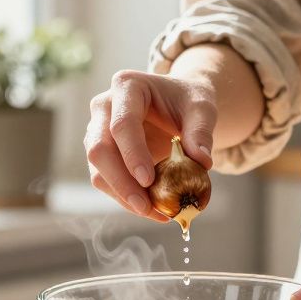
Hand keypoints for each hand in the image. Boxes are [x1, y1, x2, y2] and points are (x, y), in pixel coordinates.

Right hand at [84, 69, 216, 219]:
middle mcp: (104, 107)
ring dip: (123, 197)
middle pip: (99, 149)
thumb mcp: (202, 108)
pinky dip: (126, 199)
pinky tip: (153, 210)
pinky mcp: (102, 155)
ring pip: (98, 170)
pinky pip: (106, 181)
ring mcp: (98, 131)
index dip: (132, 153)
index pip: (122, 123)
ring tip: (156, 213)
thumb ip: (201, 131)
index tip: (148, 180)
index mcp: (127, 86)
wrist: (178, 103)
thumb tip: (201, 161)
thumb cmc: (188, 101)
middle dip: (122, 183)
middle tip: (147, 206)